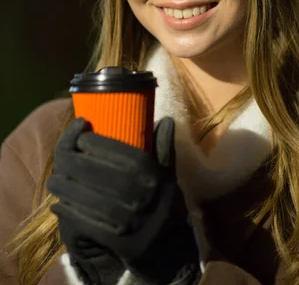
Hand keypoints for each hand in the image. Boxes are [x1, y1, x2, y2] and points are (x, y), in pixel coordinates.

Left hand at [47, 117, 200, 284]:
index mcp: (156, 177)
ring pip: (92, 200)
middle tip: (62, 157)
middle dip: (77, 164)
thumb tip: (164, 119)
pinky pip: (90, 223)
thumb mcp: (168, 176)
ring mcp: (132, 222)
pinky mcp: (120, 243)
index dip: (101, 145)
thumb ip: (163, 148)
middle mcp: (144, 197)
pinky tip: (58, 204)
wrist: (171, 252)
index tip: (82, 136)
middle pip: (103, 176)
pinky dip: (71, 213)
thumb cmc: (166, 205)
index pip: (125, 156)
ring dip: (68, 188)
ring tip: (54, 180)